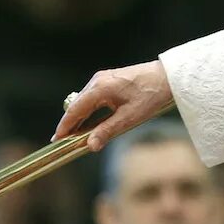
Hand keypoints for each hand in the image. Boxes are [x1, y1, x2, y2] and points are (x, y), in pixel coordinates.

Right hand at [56, 61, 173, 150]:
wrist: (168, 77)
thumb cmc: (151, 95)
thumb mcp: (129, 117)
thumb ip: (107, 131)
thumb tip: (90, 146)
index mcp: (100, 88)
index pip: (74, 110)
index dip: (64, 126)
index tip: (56, 140)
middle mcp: (97, 81)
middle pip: (76, 105)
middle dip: (69, 124)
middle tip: (63, 142)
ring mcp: (103, 79)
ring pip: (83, 101)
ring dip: (79, 118)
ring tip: (75, 136)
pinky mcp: (109, 80)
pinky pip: (92, 97)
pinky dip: (88, 111)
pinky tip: (90, 123)